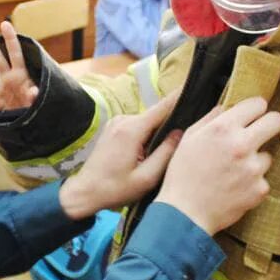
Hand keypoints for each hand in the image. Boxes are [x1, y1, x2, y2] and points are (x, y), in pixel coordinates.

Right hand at [0, 21, 37, 111]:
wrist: (33, 120)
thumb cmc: (38, 104)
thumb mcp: (40, 99)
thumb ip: (36, 96)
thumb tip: (34, 92)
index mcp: (21, 74)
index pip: (15, 53)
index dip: (10, 39)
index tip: (4, 23)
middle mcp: (8, 78)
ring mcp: (0, 91)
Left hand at [58, 92, 182, 220]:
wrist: (85, 192)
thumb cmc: (114, 189)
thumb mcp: (146, 178)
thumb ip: (165, 154)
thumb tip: (180, 133)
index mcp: (131, 130)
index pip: (162, 107)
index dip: (179, 97)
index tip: (195, 86)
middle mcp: (123, 120)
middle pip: (156, 115)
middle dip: (171, 122)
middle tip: (188, 133)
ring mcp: (116, 122)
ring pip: (147, 122)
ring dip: (158, 131)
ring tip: (168, 147)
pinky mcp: (113, 128)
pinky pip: (137, 126)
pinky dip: (147, 134)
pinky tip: (150, 150)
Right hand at [155, 97, 279, 234]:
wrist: (185, 214)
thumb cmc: (182, 175)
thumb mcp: (188, 139)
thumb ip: (210, 119)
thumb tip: (226, 107)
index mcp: (223, 128)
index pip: (258, 104)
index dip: (255, 109)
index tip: (253, 115)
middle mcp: (242, 144)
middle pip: (276, 121)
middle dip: (269, 124)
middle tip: (260, 133)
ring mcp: (254, 168)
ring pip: (268, 155)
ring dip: (256, 160)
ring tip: (234, 172)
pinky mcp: (260, 189)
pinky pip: (263, 179)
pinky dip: (252, 183)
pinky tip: (235, 188)